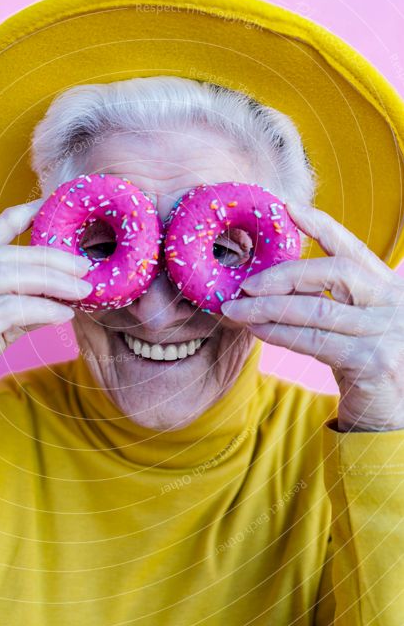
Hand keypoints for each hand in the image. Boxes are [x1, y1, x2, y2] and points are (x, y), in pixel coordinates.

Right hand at [0, 199, 91, 460]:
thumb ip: (11, 309)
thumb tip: (58, 292)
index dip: (14, 219)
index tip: (47, 206)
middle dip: (46, 256)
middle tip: (83, 264)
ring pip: (2, 276)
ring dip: (50, 279)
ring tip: (82, 286)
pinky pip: (6, 311)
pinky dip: (40, 308)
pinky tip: (64, 315)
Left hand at [220, 200, 403, 431]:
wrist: (395, 418)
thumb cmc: (367, 365)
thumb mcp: (357, 325)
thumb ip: (331, 301)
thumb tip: (271, 282)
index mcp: (388, 288)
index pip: (353, 249)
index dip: (321, 225)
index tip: (287, 208)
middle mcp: (393, 305)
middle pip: (334, 272)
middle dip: (284, 274)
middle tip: (246, 284)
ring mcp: (386, 333)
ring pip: (317, 309)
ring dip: (269, 308)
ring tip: (237, 309)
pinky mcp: (373, 363)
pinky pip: (314, 342)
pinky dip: (280, 334)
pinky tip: (257, 330)